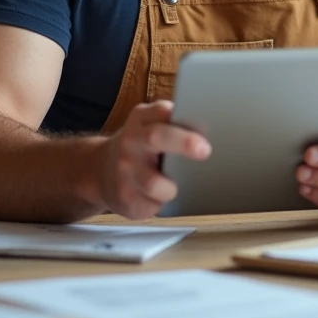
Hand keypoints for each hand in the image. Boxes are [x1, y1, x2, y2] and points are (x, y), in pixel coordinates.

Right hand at [93, 100, 210, 219]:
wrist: (101, 170)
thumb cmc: (141, 146)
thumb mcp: (150, 125)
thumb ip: (174, 124)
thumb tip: (216, 129)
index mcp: (142, 119)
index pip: (161, 111)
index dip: (180, 116)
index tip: (201, 126)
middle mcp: (131, 141)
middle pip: (155, 137)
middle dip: (183, 142)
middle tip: (205, 151)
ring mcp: (125, 169)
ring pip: (152, 181)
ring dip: (170, 187)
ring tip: (175, 187)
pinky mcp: (124, 197)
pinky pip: (150, 205)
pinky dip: (161, 204)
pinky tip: (159, 199)